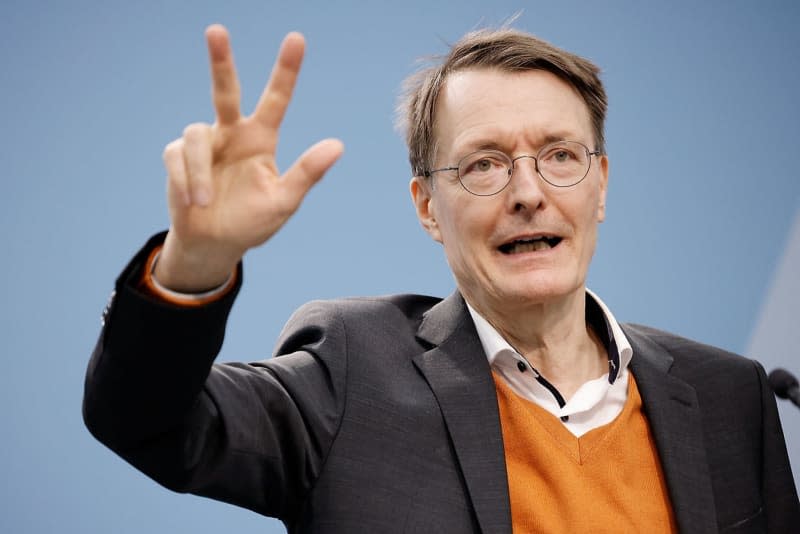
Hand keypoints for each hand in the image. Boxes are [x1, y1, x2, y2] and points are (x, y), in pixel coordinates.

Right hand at [156, 25, 343, 291]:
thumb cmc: (253, 222)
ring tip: (205, 203)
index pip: (276, 99)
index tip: (296, 39)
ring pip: (195, 134)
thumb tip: (337, 145)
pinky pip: (176, 156)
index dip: (286, 70)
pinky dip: (185, 181)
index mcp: (261, 139)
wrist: (214, 244)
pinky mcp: (177, 156)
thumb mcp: (284, 202)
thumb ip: (307, 173)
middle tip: (216, 30)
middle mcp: (232, 133)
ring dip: (199, 172)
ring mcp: (204, 144)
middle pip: (225, 90)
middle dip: (220, 61)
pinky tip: (193, 202)